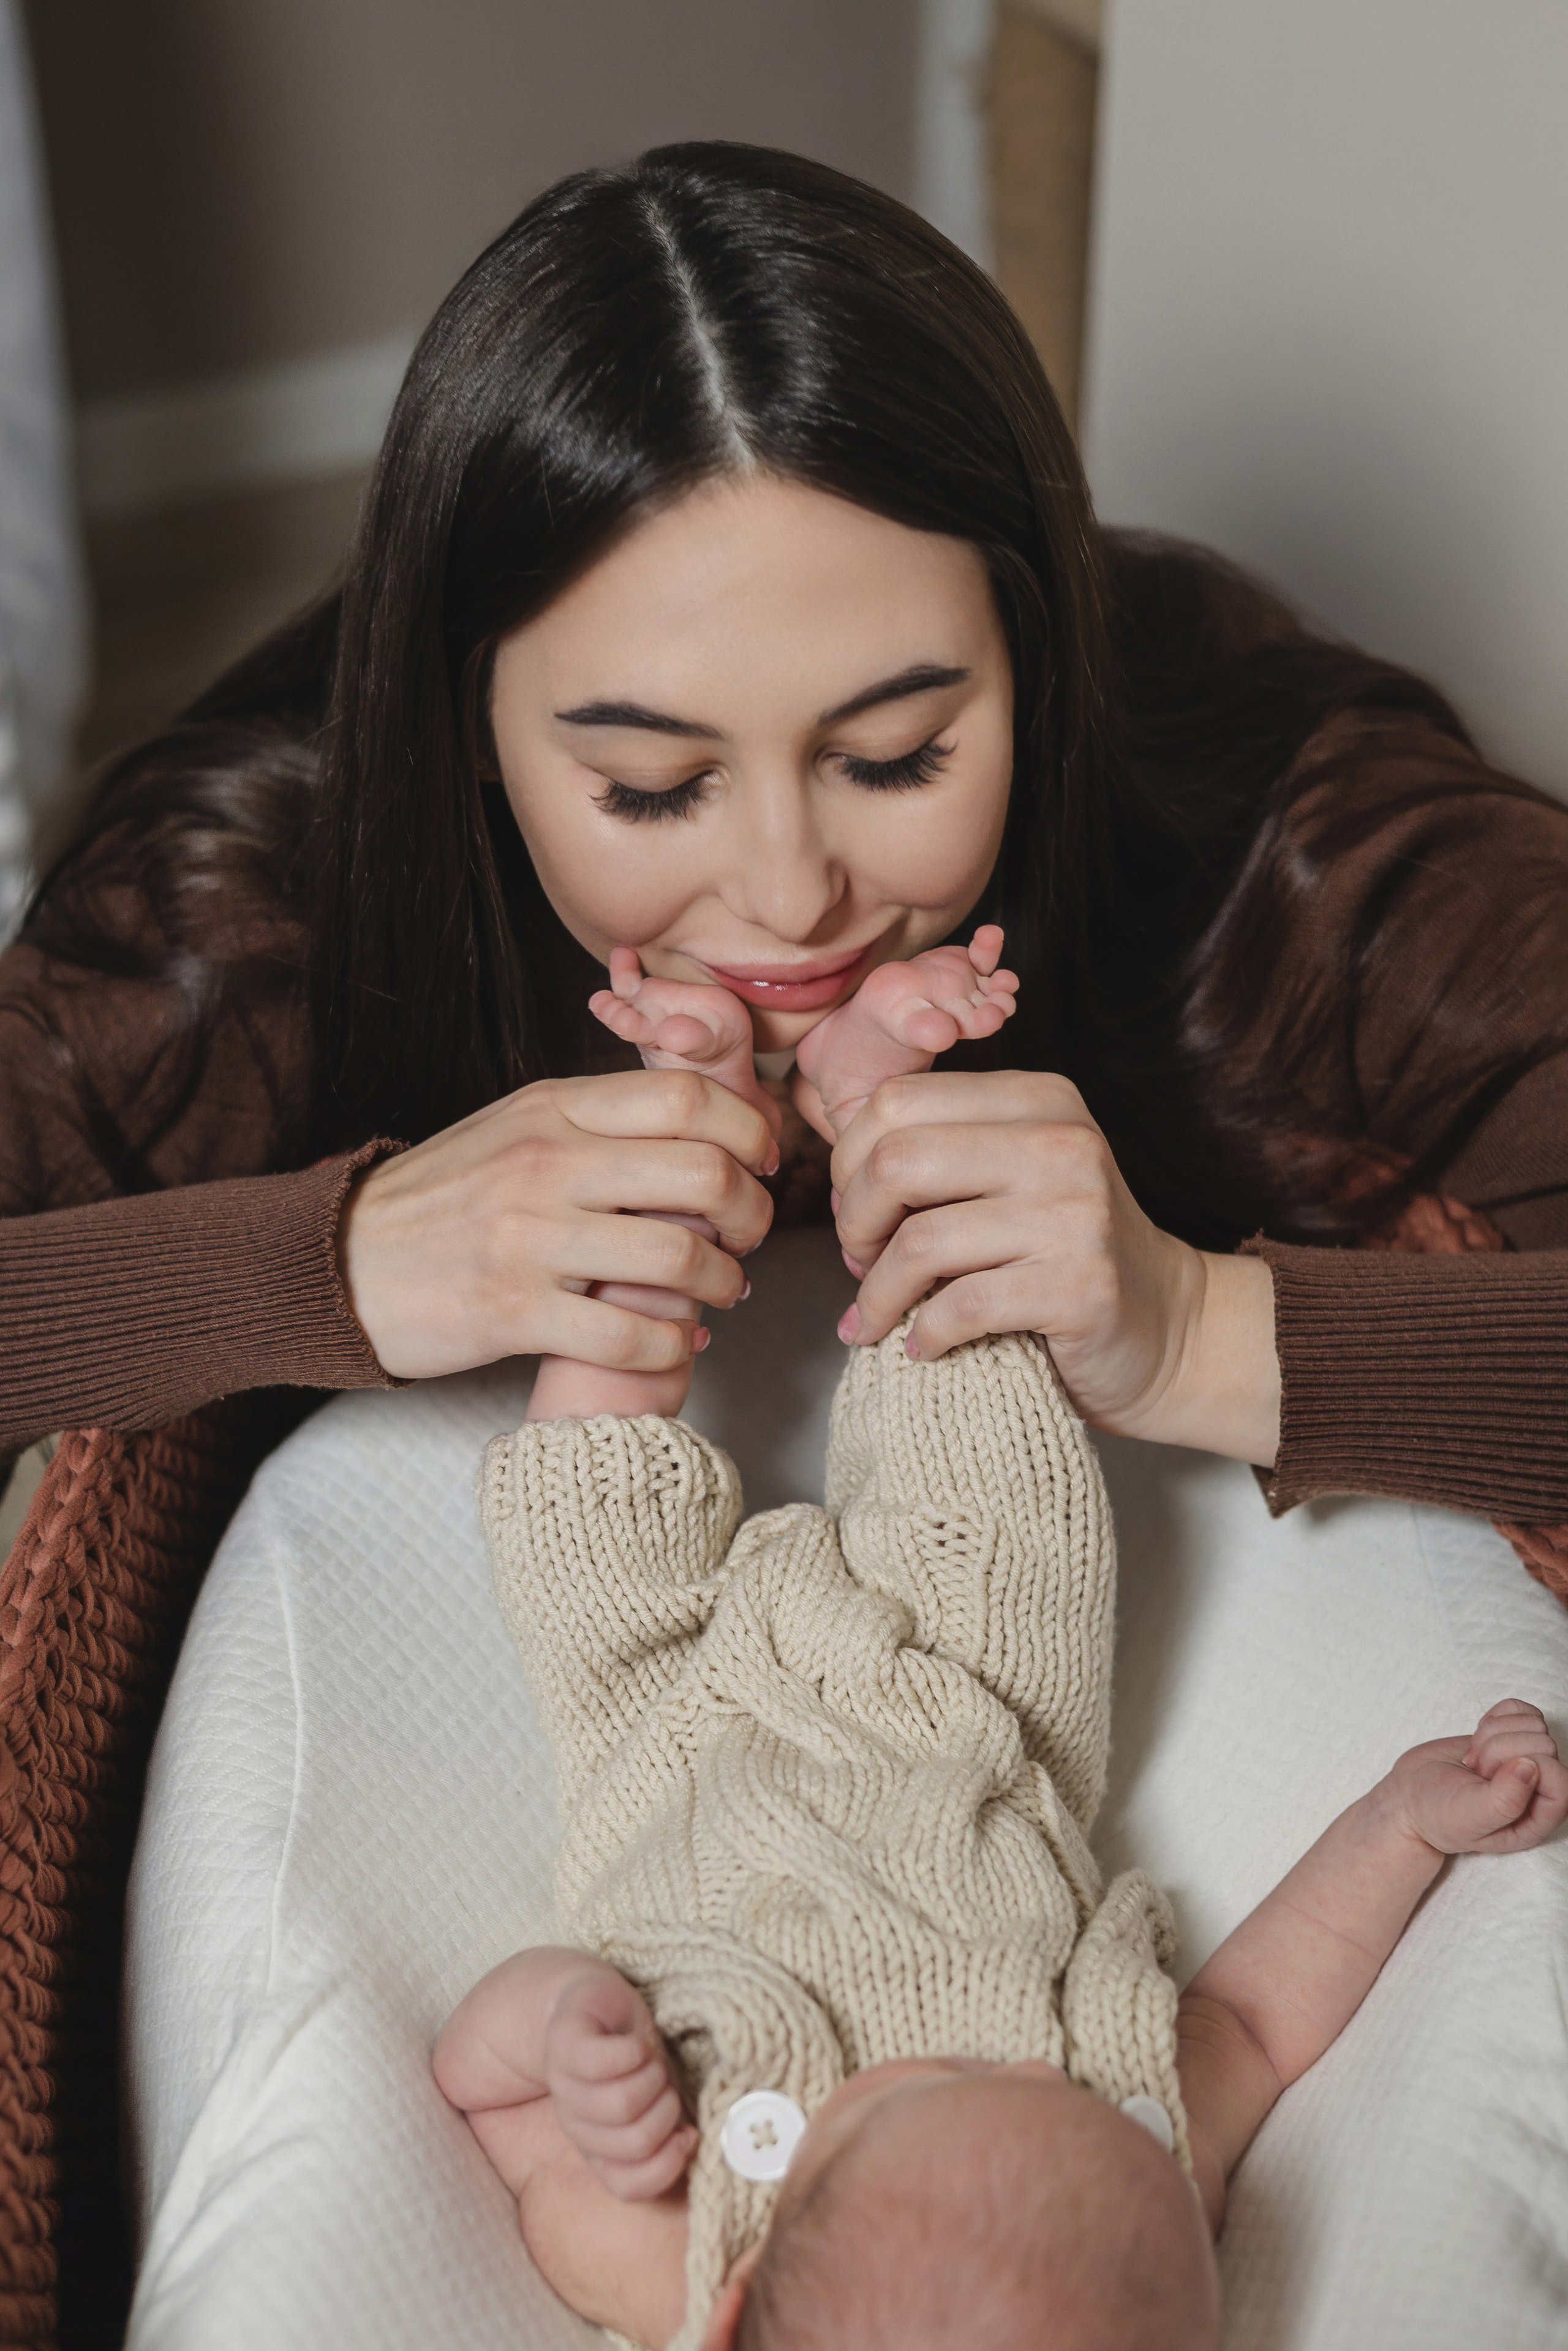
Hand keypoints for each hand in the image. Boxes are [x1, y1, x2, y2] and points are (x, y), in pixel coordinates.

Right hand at [338, 1070, 776, 1380]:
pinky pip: (631, 1333)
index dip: (747, 1129)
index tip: (759, 1162)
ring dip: (725, 1282)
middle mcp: (545, 1163)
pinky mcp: (513, 1312)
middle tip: (751, 1236)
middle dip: (752, 1212)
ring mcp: (529, 1239)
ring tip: (724, 1293)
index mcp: (553, 1109)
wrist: (339, 1263)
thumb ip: (598, 1121)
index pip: (686, 1096)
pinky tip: (677, 1344)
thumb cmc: (444, 1198)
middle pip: (702, 1171)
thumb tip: (698, 1123)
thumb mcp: (516, 1128)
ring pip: (679, 1256)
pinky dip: (673, 1346)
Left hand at [544, 1967, 697, 2199]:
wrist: (585, 2005)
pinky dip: (633, 2050)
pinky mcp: (565, 2043)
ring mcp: (565, 2085)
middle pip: (636, 2140)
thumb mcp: (653, 2100)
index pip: (627, 2185)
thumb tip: (691, 2142)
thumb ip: (668, 2133)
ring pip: (623, 2103)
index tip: (686, 2132)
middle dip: (667, 2109)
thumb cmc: (626, 2056)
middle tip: (663, 2083)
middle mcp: (576, 2124)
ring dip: (653, 2075)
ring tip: (650, 2059)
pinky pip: (604, 2062)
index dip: (668, 2163)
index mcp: (597, 2147)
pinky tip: (636, 2041)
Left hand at [829, 1070, 1279, 1463]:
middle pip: (897, 1160)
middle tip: (859, 1263)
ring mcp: (1076, 1214)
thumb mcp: (1010, 1177)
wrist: (1168, 1331)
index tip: (857, 1212)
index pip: (896, 1100)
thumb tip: (832, 1167)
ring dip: (879, 1292)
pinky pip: (960, 1307)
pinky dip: (924, 1334)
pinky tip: (923, 1347)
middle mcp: (1062, 1142)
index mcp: (1038, 1099)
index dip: (849, 1162)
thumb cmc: (1063, 1257)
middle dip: (854, 1222)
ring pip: (920, 1241)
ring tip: (877, 1315)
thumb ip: (940, 1154)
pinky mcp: (1081, 1286)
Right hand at [1389, 1699, 1567, 1855]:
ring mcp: (1526, 1760)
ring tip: (1475, 1760)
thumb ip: (1504, 1800)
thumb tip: (1531, 1767)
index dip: (1523, 1765)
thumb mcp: (1468, 1818)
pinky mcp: (1510, 1737)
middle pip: (1543, 1743)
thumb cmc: (1438, 1815)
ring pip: (1533, 1722)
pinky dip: (1495, 1716)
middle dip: (1500, 1749)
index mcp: (1537, 1817)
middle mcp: (1538, 1789)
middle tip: (1476, 1770)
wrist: (1410, 1797)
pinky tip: (1478, 1742)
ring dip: (1494, 1734)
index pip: (1558, 1777)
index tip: (1486, 1776)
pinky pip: (1521, 1709)